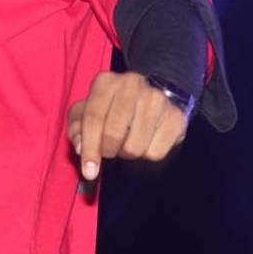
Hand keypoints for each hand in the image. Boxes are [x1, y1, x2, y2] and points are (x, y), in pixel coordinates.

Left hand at [67, 71, 191, 181]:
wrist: (152, 95)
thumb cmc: (112, 107)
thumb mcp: (87, 111)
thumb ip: (77, 128)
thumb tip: (80, 147)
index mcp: (105, 82)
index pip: (93, 118)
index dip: (89, 148)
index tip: (89, 171)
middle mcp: (131, 84)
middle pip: (113, 134)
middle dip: (109, 150)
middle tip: (112, 148)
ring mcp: (156, 99)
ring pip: (135, 147)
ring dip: (128, 152)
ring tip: (129, 140)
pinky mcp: (175, 116)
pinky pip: (155, 152)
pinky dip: (148, 153)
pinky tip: (147, 140)